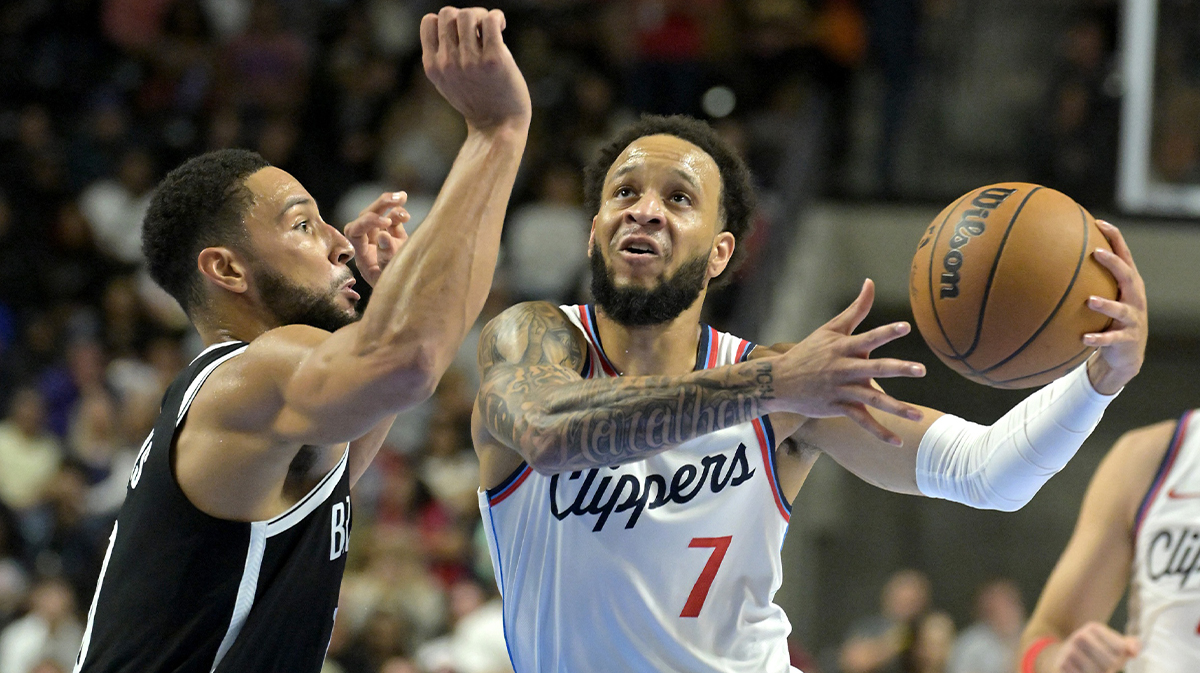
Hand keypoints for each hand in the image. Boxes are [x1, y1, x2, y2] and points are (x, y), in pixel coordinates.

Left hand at [344, 192, 409, 286]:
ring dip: (388, 204)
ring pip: (378, 216)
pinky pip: (393, 221)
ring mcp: (382, 241)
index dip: (367, 223)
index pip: (354, 231)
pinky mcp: (396, 239)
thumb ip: (387, 257)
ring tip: (402, 197)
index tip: (386, 224)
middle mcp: (369, 247)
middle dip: (378, 206)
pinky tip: (407, 215)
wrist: (415, 299)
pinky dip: (399, 214)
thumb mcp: (391, 279)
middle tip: (395, 198)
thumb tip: (384, 235)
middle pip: (364, 218)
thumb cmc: (399, 294)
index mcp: (362, 257)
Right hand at [421, 7, 531, 132]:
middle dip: (465, 16)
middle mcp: (448, 63)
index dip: (446, 20)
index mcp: (433, 66)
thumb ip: (443, 55)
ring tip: (491, 28)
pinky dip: (496, 17)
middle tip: (479, 30)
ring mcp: (470, 62)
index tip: (461, 33)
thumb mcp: (447, 81)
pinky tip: (500, 26)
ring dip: (481, 15)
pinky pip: (491, 20)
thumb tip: (454, 20)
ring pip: (468, 14)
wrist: (498, 126)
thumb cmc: (476, 100)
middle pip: (448, 14)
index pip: (429, 21)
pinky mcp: (494, 60)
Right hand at [768, 279, 926, 444]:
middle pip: (875, 369)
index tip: (905, 327)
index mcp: (844, 347)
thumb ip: (856, 309)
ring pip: (873, 400)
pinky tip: (897, 442)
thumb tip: (870, 282)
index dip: (886, 332)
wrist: (780, 381)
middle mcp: (845, 369)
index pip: (868, 337)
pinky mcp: (839, 407)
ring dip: (896, 408)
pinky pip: (862, 421)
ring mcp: (842, 390)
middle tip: (920, 370)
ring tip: (918, 416)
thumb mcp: (830, 328)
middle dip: (898, 369)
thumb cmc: (809, 351)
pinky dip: (879, 432)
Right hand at [1051, 622, 1138, 672]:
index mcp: (1094, 628)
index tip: (1110, 653)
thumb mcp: (1114, 645)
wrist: (1066, 656)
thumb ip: (1131, 645)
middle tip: (1102, 664)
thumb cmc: (1098, 652)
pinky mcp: (1062, 664)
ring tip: (1093, 668)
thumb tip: (1134, 652)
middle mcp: (1080, 636)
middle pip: (1111, 661)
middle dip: (1111, 667)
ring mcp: (1069, 650)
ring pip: (1099, 671)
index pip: (1120, 648)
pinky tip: (1082, 671)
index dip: (1120, 656)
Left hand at [1083, 220, 1146, 394]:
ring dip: (1106, 305)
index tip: (1099, 221)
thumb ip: (1087, 280)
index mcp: (1129, 284)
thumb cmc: (1110, 319)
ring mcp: (1133, 319)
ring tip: (1089, 301)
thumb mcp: (1104, 296)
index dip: (1115, 238)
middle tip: (1096, 253)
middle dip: (1113, 263)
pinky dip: (1098, 339)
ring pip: (1121, 309)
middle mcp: (1134, 298)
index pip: (1125, 255)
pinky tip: (1083, 339)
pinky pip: (1111, 339)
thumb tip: (1050, 258)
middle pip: (1127, 276)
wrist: (1127, 354)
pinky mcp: (1127, 340)